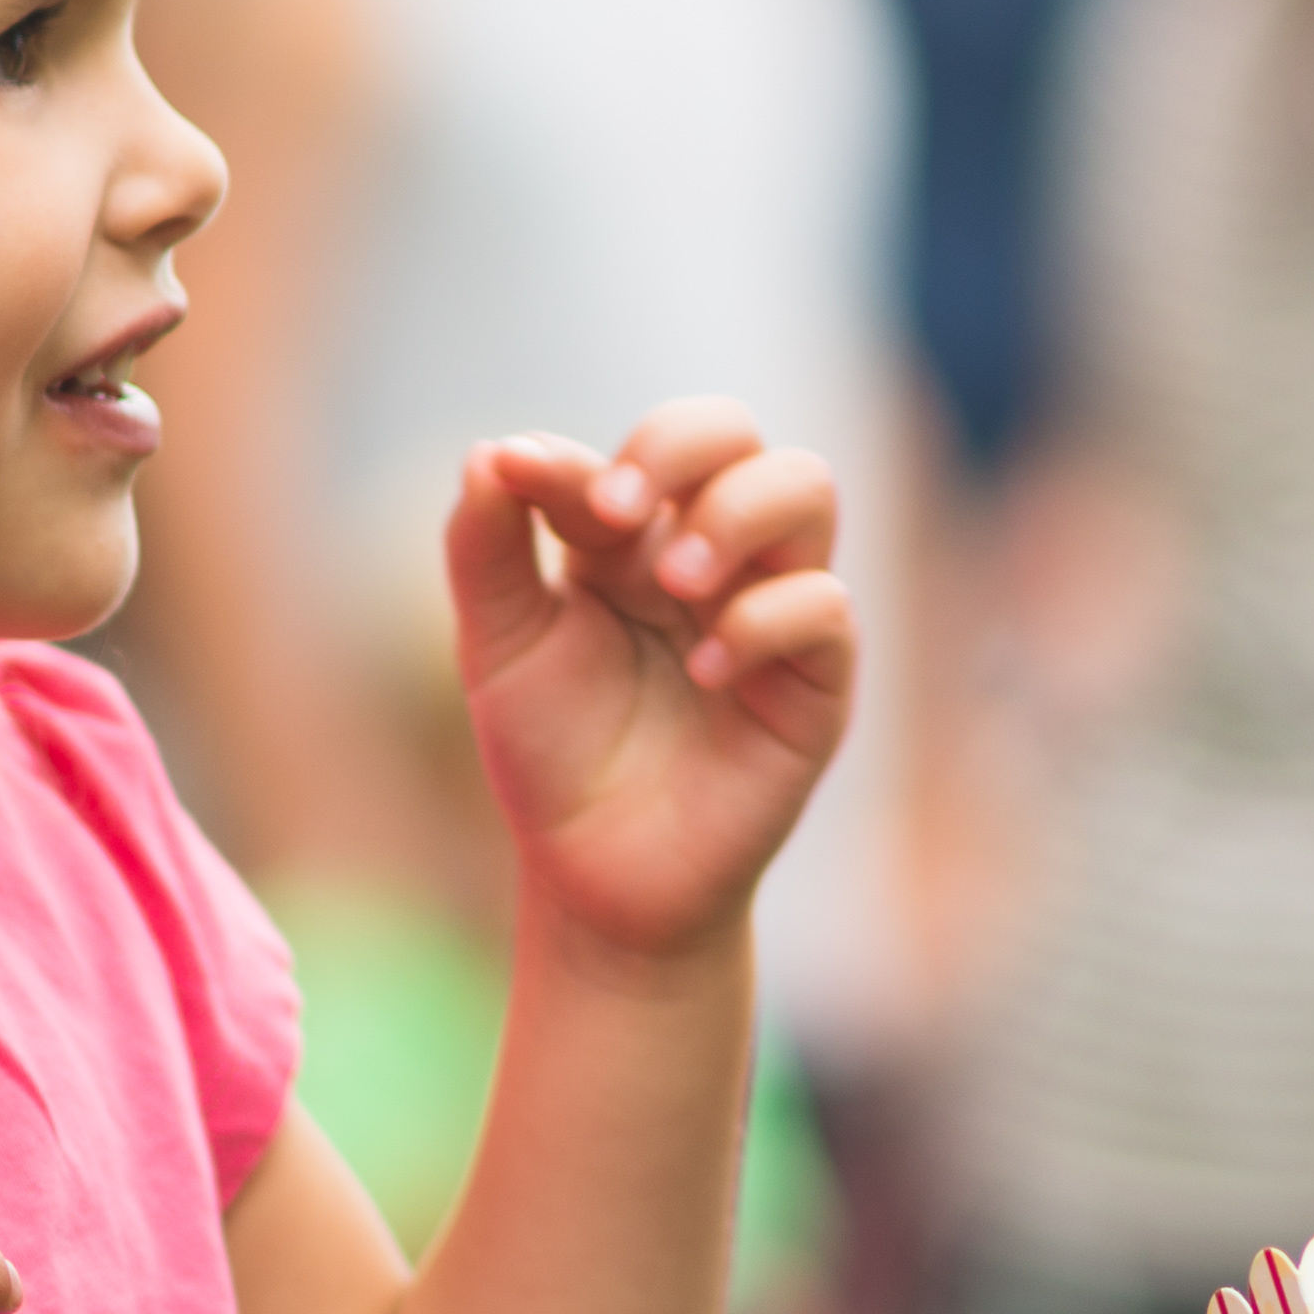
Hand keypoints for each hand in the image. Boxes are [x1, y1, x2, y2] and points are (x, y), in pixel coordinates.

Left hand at [444, 408, 856, 973]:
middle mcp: (712, 556)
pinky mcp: (815, 680)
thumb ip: (487, 548)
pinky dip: (764, 620)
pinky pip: (826, 606)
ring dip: (736, 514)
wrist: (597, 880)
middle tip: (617, 513)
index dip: (581, 455)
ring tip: (675, 583)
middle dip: (682, 446)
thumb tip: (490, 450)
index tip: (518, 479)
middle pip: (740, 433)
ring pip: (808, 489)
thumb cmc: (553, 758)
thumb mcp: (497, 646)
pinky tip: (705, 672)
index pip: (635, 450)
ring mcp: (771, 608)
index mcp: (635, 538)